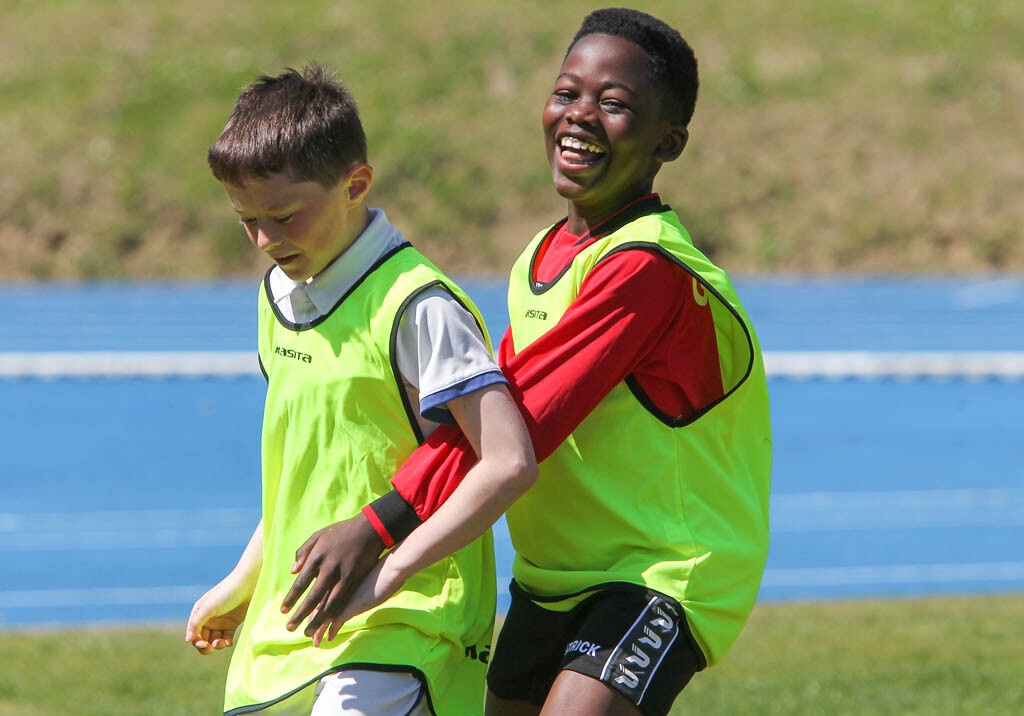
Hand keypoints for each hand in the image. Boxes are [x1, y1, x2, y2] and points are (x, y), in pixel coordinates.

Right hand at [185, 578, 250, 654]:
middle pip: (203, 639)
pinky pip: (226, 638)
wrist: (248, 584)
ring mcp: (220, 622)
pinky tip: (228, 643)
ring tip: (223, 643)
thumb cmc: (227, 593)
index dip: (196, 642)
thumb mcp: (209, 607)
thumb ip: (197, 623)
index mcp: (199, 614)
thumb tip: (188, 640)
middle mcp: (208, 619)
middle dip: (206, 646)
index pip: (193, 634)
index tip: (203, 643)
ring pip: (214, 641)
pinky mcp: (232, 624)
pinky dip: (226, 643)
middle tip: (212, 646)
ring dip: (216, 645)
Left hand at [280, 513, 384, 642]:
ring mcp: (345, 575)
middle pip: (313, 597)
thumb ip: (303, 552)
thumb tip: (293, 571)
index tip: (283, 610)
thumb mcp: (319, 535)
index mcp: (318, 557)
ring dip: (318, 620)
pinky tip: (328, 625)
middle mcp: (330, 568)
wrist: (371, 528)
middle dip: (301, 615)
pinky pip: (344, 601)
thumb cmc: (342, 531)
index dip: (291, 598)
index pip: (300, 583)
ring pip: (329, 603)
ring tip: (308, 633)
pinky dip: (335, 614)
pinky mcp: (357, 580)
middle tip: (290, 628)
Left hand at [317, 553, 408, 643]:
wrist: (393, 564)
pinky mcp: (352, 604)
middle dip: (312, 622)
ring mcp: (344, 596)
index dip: (314, 609)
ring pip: (325, 616)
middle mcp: (338, 587)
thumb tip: (353, 586)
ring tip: (315, 642)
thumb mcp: (364, 570)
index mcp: (338, 578)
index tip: (310, 617)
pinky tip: (329, 638)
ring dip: (319, 630)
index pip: (321, 596)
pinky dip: (332, 630)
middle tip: (308, 634)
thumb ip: (356, 578)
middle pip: (319, 607)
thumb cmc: (382, 564)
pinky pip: (337, 620)